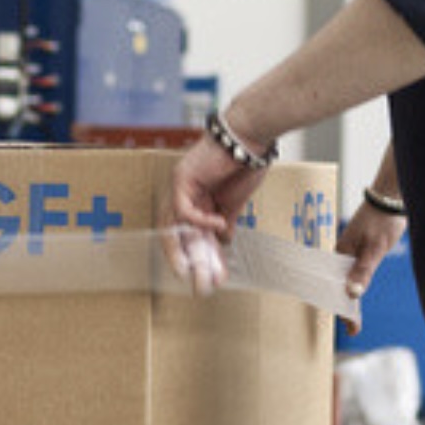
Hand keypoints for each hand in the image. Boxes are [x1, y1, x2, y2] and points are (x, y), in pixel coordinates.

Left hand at [165, 133, 268, 291]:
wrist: (250, 137)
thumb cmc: (245, 163)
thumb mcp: (235, 201)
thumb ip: (227, 219)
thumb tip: (224, 240)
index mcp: (198, 200)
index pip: (193, 236)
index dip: (202, 258)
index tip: (214, 279)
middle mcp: (184, 195)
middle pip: (178, 235)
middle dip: (190, 263)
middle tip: (200, 287)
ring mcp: (180, 187)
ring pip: (174, 227)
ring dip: (188, 253)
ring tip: (200, 273)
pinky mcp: (182, 179)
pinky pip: (185, 209)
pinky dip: (201, 221)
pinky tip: (219, 226)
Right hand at [336, 195, 407, 322]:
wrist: (391, 198)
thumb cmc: (382, 220)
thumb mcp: (375, 248)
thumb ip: (363, 270)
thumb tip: (352, 294)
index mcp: (340, 253)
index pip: (334, 286)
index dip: (341, 307)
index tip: (350, 326)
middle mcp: (341, 254)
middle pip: (337, 285)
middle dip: (342, 307)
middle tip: (353, 329)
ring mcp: (350, 252)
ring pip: (345, 279)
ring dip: (349, 298)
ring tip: (353, 320)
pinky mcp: (360, 250)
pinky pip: (353, 272)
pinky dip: (355, 286)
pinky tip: (356, 296)